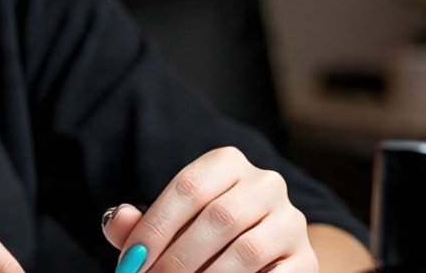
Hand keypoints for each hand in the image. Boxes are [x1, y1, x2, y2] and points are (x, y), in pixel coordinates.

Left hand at [101, 146, 317, 271]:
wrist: (263, 256)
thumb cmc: (203, 237)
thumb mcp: (172, 225)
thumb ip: (142, 225)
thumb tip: (118, 220)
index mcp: (228, 163)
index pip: (189, 187)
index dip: (156, 227)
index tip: (131, 262)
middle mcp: (266, 183)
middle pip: (219, 218)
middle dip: (178, 259)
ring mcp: (291, 219)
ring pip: (246, 250)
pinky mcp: (306, 258)